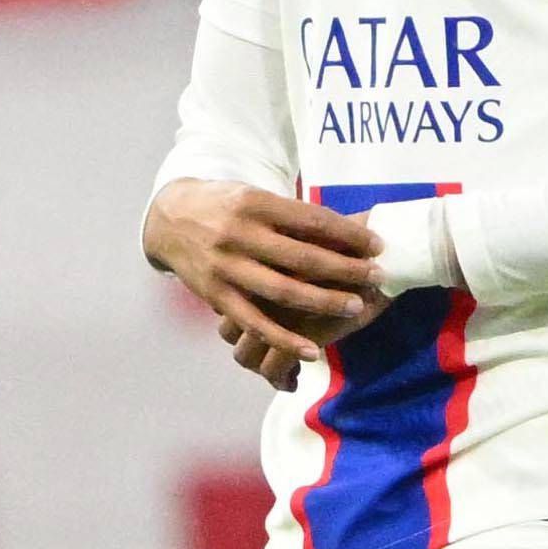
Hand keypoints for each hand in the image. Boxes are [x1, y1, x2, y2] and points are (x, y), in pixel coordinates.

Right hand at [143, 179, 382, 393]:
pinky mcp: (215, 295)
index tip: (377, 245)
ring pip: (282, 291)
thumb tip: (347, 232)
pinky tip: (313, 351)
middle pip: (303, 256)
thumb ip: (292, 216)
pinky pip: (255, 324)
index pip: (313, 220)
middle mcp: (240, 234)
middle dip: (345, 268)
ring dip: (324, 302)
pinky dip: (284, 340)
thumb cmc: (227, 206)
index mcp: (255, 203)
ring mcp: (226, 267)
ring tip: (355, 306)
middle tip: (377, 275)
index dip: (349, 234)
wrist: (170, 217)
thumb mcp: (256, 197)